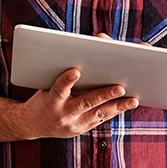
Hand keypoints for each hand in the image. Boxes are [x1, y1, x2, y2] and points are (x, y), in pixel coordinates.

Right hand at [23, 67, 137, 138]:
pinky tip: (130, 103)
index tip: (75, 71)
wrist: (32, 123)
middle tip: (120, 87)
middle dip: (104, 95)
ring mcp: (74, 124)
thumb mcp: (48, 81)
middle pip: (85, 103)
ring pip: (99, 114)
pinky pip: (102, 119)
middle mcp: (62, 115)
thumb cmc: (45, 93)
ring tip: (134, 100)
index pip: (58, 90)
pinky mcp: (83, 128)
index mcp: (50, 100)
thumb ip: (68, 65)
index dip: (66, 81)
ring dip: (118, 106)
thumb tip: (99, 38)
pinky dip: (116, 110)